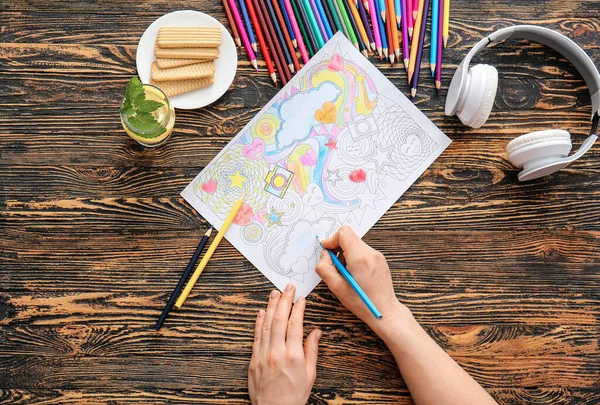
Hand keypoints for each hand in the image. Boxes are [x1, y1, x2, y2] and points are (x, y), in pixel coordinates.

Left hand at [248, 284, 321, 404]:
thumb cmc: (294, 395)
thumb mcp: (310, 374)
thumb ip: (312, 350)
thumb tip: (316, 332)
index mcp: (294, 355)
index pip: (296, 324)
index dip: (298, 308)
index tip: (301, 298)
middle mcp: (277, 352)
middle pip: (280, 319)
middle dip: (284, 301)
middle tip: (288, 287)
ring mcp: (263, 355)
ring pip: (267, 325)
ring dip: (270, 307)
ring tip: (274, 293)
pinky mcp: (253, 360)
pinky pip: (256, 336)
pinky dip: (258, 322)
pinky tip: (261, 312)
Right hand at [316, 226, 409, 335]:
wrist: (384, 311)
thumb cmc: (361, 302)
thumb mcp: (336, 287)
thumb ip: (324, 267)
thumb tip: (325, 253)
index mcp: (360, 258)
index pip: (344, 233)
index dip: (332, 240)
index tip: (327, 252)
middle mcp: (371, 253)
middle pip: (349, 236)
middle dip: (338, 248)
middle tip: (336, 265)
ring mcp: (378, 255)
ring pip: (355, 243)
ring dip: (346, 253)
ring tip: (346, 272)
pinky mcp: (381, 259)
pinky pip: (363, 250)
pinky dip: (355, 257)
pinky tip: (355, 273)